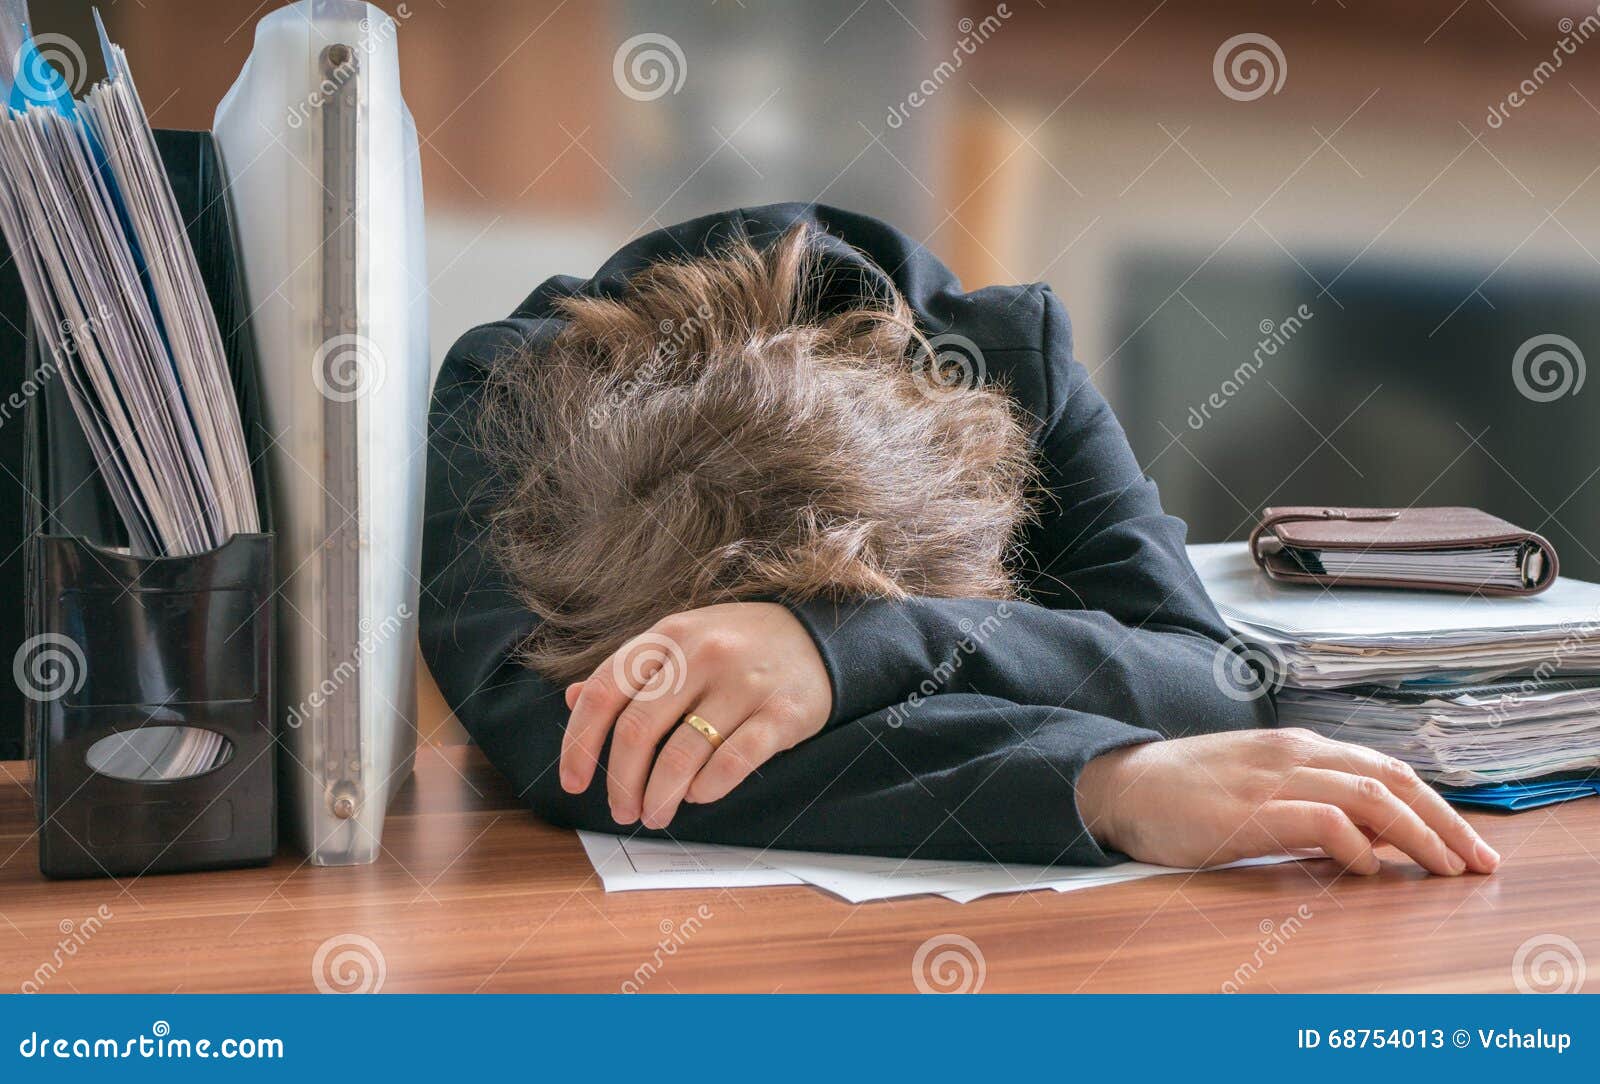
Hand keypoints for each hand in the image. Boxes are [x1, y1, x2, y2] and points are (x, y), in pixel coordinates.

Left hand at [558, 602, 831, 828]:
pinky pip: (732, 762)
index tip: (573, 782)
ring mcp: (742, 682)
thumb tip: (573, 701)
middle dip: (621, 783)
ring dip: (659, 797)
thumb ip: (631, 672)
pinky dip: (707, 789)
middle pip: (637, 731)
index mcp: (667, 636)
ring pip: (682, 754)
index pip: (604, 692)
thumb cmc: (736, 645)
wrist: (818, 636)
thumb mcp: (680, 642)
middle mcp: (700, 654)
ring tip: (655, 815)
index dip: (579, 743)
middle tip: (621, 811)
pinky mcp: (781, 713)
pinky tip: (699, 795)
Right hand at [1076, 728, 1500, 876]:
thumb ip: (1313, 805)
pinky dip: (1357, 843)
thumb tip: (1372, 840)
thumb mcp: (1259, 789)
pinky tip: (1369, 866)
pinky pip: (1322, 820)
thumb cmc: (1187, 792)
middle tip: (1478, 862)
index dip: (1438, 807)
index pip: (1389, 770)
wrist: (1122, 783)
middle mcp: (1295, 755)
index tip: (1469, 845)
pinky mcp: (1249, 811)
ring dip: (1418, 835)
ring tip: (1443, 868)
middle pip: (1393, 780)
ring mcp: (1273, 780)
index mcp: (1301, 748)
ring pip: (1370, 797)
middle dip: (1446, 822)